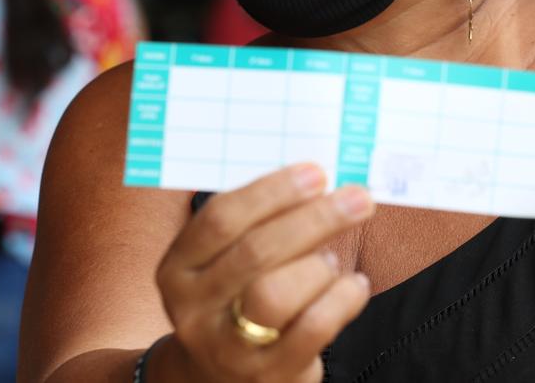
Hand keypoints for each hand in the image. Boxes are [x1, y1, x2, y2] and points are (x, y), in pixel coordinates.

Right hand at [154, 164, 374, 382]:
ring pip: (276, 293)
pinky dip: (342, 299)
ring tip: (332, 260)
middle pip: (255, 252)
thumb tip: (319, 182)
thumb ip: (260, 223)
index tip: (317, 173)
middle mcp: (193, 307)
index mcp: (178, 266)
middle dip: (314, 219)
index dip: (273, 191)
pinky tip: (354, 285)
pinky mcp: (266, 374)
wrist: (219, 377)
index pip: (221, 218)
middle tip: (356, 198)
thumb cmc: (237, 297)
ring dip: (319, 265)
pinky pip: (311, 329)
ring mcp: (226, 346)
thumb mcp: (228, 261)